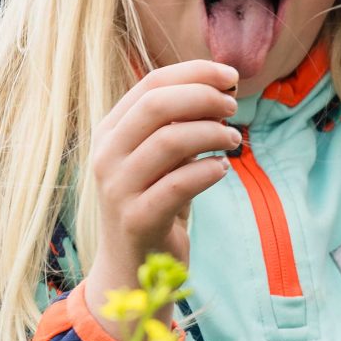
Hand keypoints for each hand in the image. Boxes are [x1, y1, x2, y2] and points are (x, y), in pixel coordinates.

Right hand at [82, 61, 241, 313]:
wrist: (133, 268)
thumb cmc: (155, 202)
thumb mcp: (163, 159)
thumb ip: (180, 125)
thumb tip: (222, 87)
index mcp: (110, 132)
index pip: (150, 84)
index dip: (195, 73)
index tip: (232, 77)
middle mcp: (106, 156)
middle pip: (156, 105)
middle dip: (204, 98)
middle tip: (234, 108)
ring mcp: (117, 189)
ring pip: (169, 141)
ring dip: (212, 133)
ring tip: (234, 141)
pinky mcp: (136, 220)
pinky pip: (178, 184)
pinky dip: (208, 171)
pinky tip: (222, 169)